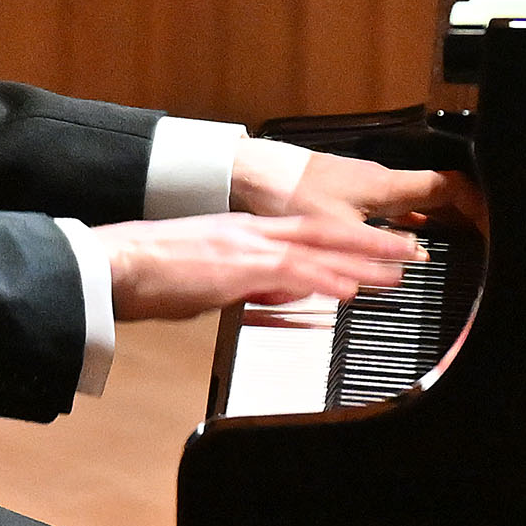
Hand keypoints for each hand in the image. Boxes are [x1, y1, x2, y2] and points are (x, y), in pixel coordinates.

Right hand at [91, 207, 417, 323]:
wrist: (115, 264)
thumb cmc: (150, 275)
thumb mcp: (209, 276)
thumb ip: (248, 282)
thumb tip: (277, 295)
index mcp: (243, 231)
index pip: (308, 231)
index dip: (348, 238)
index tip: (379, 246)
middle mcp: (250, 232)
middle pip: (324, 234)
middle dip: (370, 243)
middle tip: (409, 250)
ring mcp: (244, 247)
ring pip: (317, 250)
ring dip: (360, 261)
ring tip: (397, 271)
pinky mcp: (234, 268)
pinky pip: (289, 274)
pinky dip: (323, 281)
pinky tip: (349, 290)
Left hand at [229, 141, 483, 237]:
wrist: (256, 175)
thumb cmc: (290, 194)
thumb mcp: (337, 231)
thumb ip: (378, 249)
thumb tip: (416, 259)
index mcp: (388, 185)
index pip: (450, 186)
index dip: (477, 203)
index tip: (492, 222)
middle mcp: (383, 180)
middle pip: (438, 193)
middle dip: (463, 214)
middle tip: (480, 237)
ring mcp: (368, 184)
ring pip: (416, 200)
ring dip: (435, 219)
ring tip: (452, 242)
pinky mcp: (352, 192)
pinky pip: (394, 206)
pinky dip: (407, 222)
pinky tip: (404, 240)